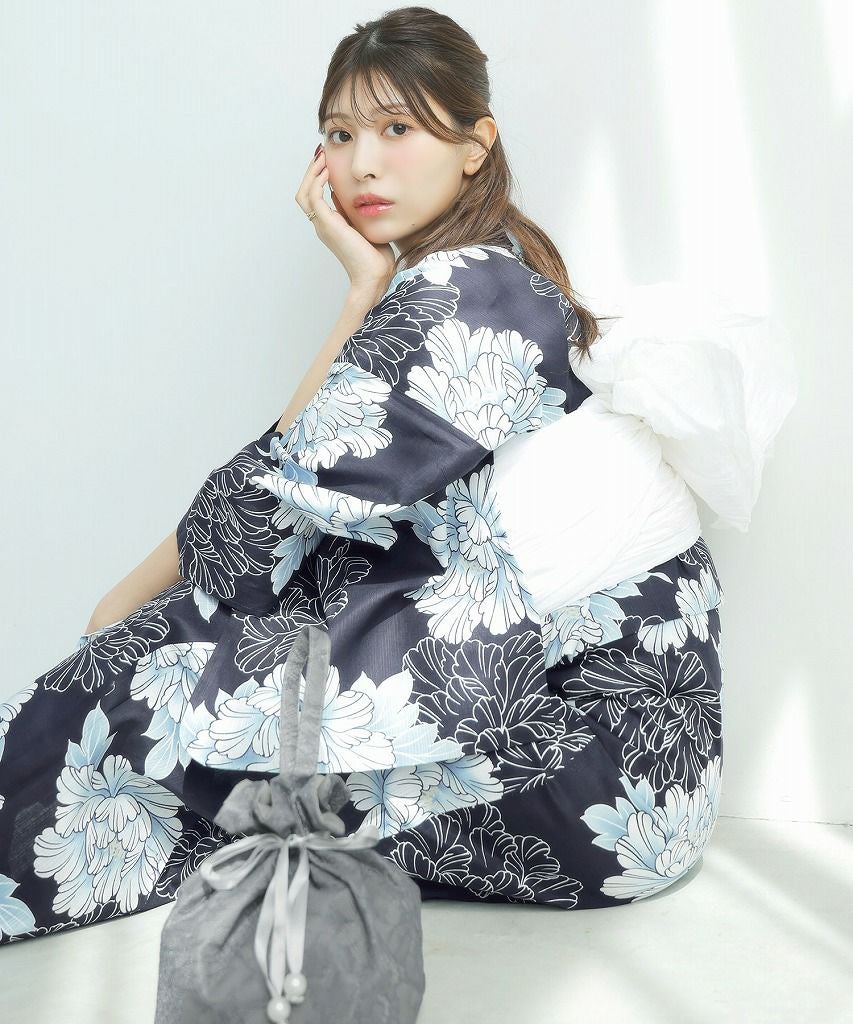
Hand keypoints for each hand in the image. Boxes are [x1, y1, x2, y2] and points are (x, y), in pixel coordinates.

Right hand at [296, 146, 395, 295]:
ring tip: (322, 157)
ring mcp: (323, 225)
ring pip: (304, 194)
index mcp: (330, 226)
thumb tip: (350, 194)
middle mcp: (323, 225)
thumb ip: (354, 211)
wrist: (375, 275)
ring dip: (311, 173)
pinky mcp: (327, 224)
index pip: (315, 197)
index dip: (318, 178)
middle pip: (305, 193)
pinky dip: (317, 181)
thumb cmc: (376, 257)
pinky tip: (328, 171)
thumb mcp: (364, 226)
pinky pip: (314, 197)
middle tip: (321, 154)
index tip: (328, 161)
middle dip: (311, 172)